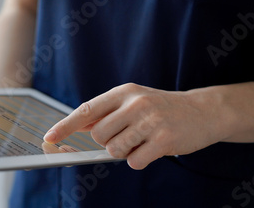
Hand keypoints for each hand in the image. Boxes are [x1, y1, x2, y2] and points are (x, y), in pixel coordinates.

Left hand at [43, 83, 226, 169]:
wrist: (203, 111)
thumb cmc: (162, 108)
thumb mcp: (134, 100)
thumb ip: (109, 112)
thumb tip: (79, 127)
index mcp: (124, 92)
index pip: (87, 109)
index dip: (66, 125)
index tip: (50, 136)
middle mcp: (135, 103)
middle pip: (99, 135)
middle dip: (108, 142)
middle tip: (128, 136)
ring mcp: (150, 121)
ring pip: (115, 150)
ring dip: (125, 152)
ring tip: (142, 140)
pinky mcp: (164, 139)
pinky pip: (135, 161)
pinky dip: (140, 159)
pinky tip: (154, 148)